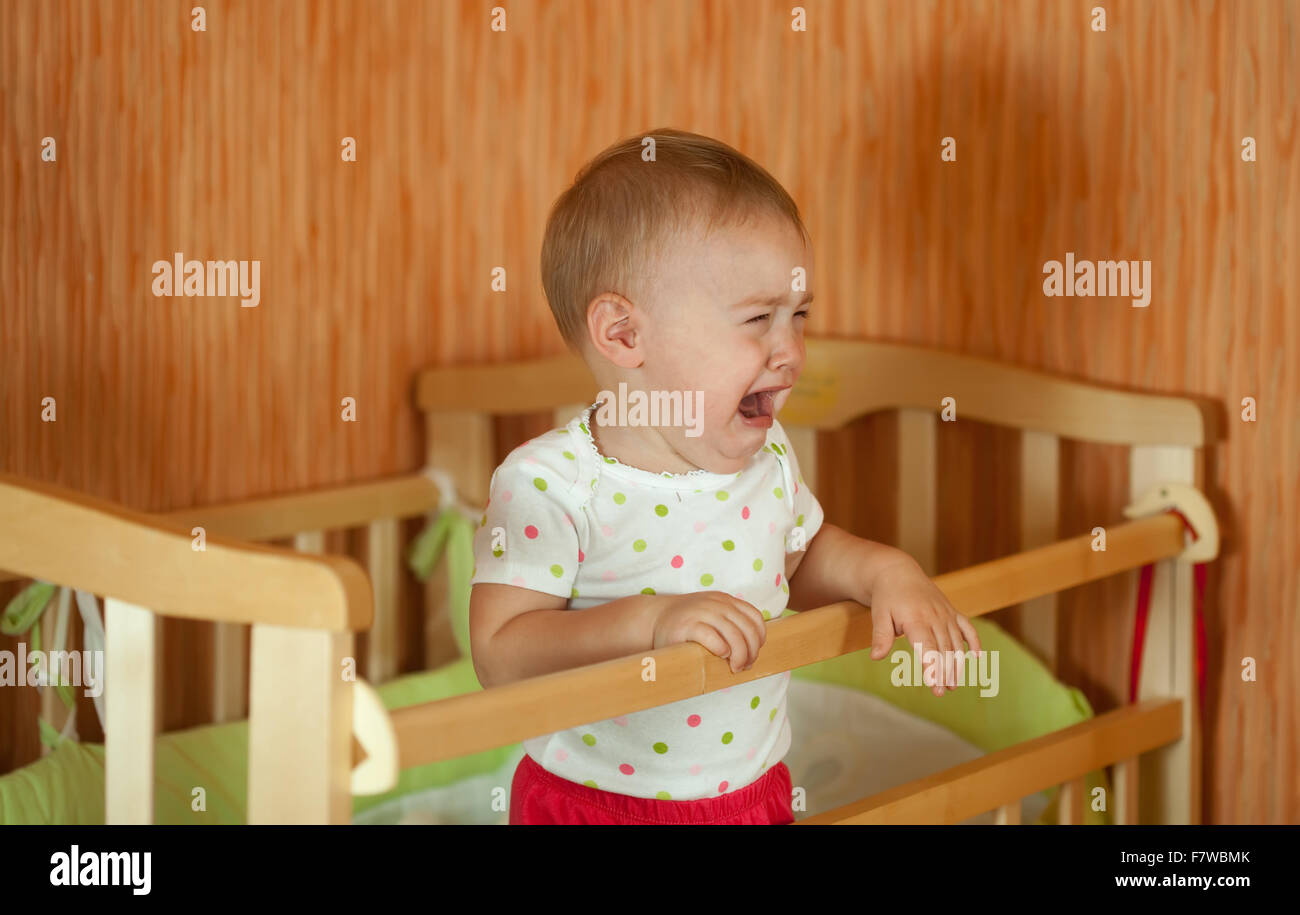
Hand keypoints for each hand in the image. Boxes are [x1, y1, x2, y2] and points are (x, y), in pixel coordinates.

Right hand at [651, 592, 766, 673]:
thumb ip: (730, 625)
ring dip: (740, 655)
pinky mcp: (687, 626)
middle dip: (751, 652)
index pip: (755, 618)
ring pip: (734, 635)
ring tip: (735, 668)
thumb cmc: (686, 625)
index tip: (753, 653)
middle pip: (747, 629)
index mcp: (725, 601)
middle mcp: (716, 604)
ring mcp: (702, 612)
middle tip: (744, 666)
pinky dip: (722, 649)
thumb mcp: (712, 616)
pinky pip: (713, 638)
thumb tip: (753, 652)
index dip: (759, 638)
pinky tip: (720, 656)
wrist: (653, 619)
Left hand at [867, 556, 981, 695]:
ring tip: (953, 685)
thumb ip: (880, 636)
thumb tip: (876, 657)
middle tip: (944, 692)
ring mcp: (945, 614)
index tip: (936, 687)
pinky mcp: (951, 611)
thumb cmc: (886, 596)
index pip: (927, 648)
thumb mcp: (878, 614)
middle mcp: (935, 617)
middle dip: (945, 673)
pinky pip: (967, 627)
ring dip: (957, 664)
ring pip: (955, 643)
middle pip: (943, 650)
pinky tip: (977, 658)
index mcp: (916, 619)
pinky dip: (974, 642)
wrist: (898, 572)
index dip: (933, 668)